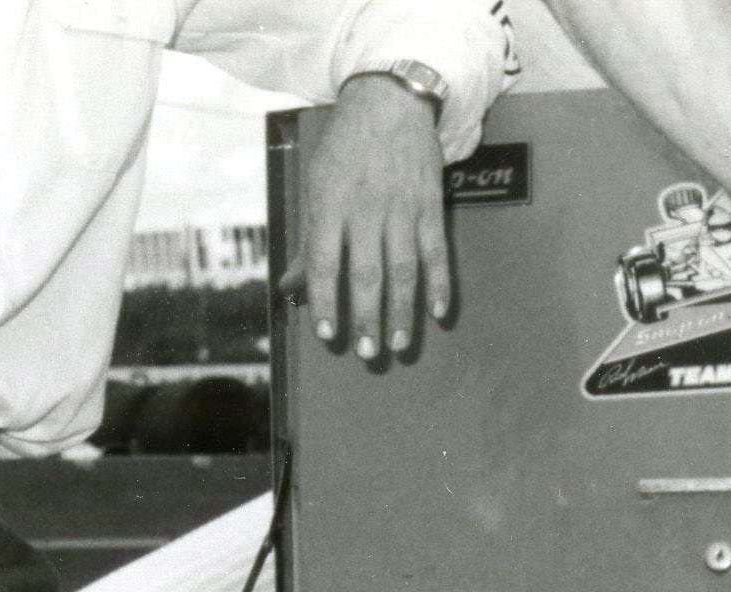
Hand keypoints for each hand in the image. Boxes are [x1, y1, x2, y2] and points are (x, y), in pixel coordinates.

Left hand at [284, 71, 452, 362]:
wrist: (391, 98)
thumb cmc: (345, 147)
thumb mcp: (314, 186)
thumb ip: (307, 239)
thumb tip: (290, 286)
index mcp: (330, 205)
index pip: (324, 263)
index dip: (326, 301)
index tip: (329, 335)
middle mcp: (366, 208)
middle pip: (366, 273)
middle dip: (366, 317)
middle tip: (367, 353)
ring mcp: (402, 207)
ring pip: (404, 268)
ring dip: (402, 310)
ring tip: (398, 345)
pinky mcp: (431, 203)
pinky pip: (437, 249)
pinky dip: (440, 281)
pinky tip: (438, 311)